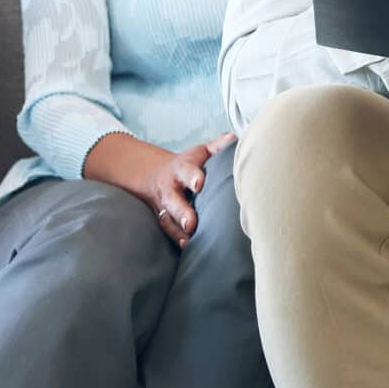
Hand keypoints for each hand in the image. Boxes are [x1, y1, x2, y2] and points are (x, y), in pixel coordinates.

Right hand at [89, 133, 234, 246]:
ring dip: (178, 230)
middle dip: (181, 211)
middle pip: (174, 201)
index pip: (187, 172)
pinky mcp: (166, 219)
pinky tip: (187, 248)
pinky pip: (168, 230)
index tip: (199, 184)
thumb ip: (217, 147)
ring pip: (168, 219)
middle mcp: (171, 189)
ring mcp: (166, 206)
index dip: (193, 177)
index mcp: (182, 169)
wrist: (156, 175)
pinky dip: (177, 239)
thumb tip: (232, 139)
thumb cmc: (189, 165)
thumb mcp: (201, 152)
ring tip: (189, 241)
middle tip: (191, 223)